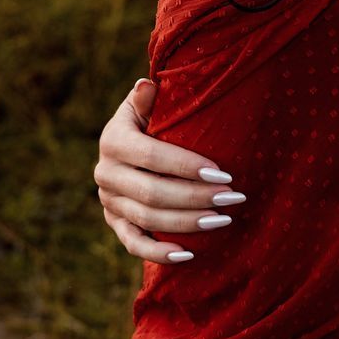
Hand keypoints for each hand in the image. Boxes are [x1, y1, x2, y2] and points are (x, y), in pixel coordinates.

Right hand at [94, 78, 245, 263]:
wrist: (130, 143)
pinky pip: (134, 244)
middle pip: (152, 192)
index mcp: (113, 140)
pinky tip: (189, 254)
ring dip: (187, 223)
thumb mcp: (147, 104)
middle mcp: (105, 173)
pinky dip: (159, 253)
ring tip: (223, 219)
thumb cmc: (150, 117)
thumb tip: (146, 85)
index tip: (223, 173)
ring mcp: (108, 201)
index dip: (187, 166)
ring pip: (148, 219)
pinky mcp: (115, 223)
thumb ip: (148, 97)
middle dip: (195, 197)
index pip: (152, 156)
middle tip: (232, 198)